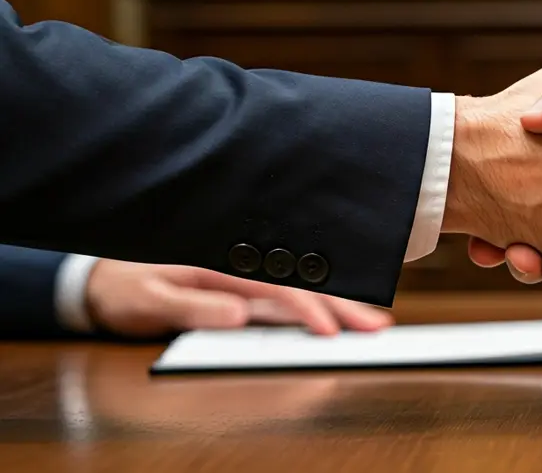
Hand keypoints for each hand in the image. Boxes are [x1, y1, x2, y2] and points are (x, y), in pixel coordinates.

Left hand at [85, 259, 392, 337]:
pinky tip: (339, 315)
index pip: (280, 291)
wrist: (107, 279)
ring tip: (371, 321)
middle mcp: (243, 273)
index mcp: (226, 268)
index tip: (332, 331)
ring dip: (338, 307)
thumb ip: (193, 307)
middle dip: (343, 307)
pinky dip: (318, 308)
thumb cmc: (128, 287)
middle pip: (303, 290)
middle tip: (377, 325)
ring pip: (301, 296)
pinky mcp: (243, 296)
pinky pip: (287, 302)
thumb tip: (237, 315)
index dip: (310, 310)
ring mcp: (246, 285)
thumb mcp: (152, 298)